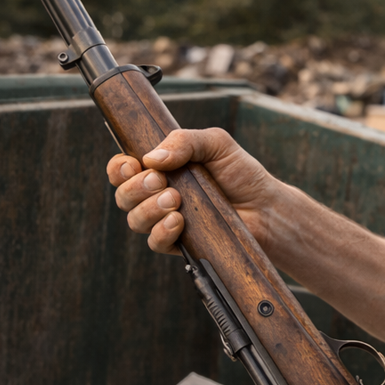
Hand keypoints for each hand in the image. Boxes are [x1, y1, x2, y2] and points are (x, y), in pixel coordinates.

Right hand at [106, 127, 278, 253]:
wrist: (266, 208)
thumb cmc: (242, 174)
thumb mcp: (216, 144)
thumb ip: (185, 141)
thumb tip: (152, 158)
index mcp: (161, 169)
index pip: (123, 170)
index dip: (118, 168)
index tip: (131, 165)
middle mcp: (158, 195)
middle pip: (123, 196)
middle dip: (134, 188)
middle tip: (160, 181)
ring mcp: (167, 220)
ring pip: (135, 220)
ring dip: (148, 209)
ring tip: (175, 200)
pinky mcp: (180, 243)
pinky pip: (155, 242)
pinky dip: (161, 232)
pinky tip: (178, 222)